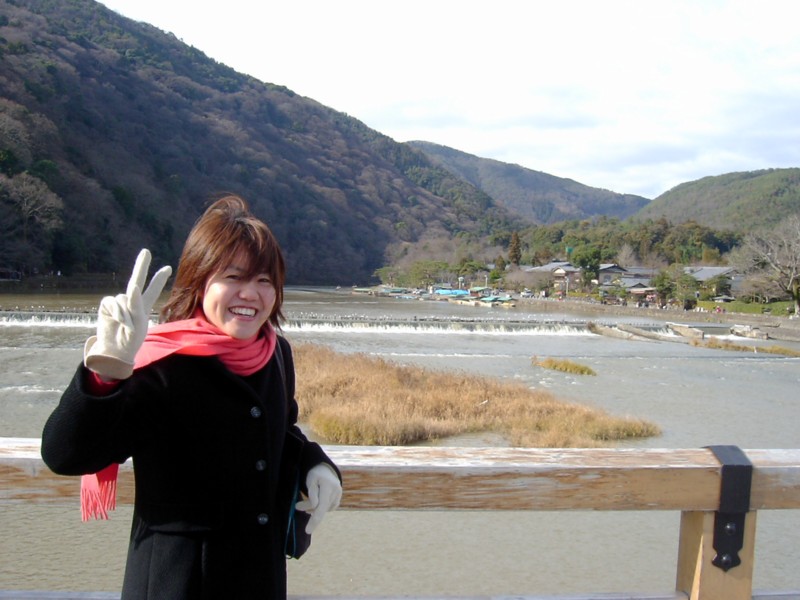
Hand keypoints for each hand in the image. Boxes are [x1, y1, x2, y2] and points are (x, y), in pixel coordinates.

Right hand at [84, 249, 171, 380]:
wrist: (115, 351)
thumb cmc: (130, 341)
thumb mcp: (138, 324)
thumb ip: (136, 305)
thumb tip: (131, 287)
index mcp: (143, 306)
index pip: (153, 290)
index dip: (159, 279)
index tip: (168, 268)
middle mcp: (131, 301)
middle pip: (137, 279)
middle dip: (141, 265)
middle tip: (146, 252)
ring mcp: (118, 303)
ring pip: (123, 298)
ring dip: (125, 312)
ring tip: (126, 326)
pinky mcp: (107, 306)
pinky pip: (112, 302)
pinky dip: (116, 312)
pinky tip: (116, 322)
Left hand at [295, 463, 341, 533]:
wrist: (326, 470)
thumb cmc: (316, 474)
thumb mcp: (311, 480)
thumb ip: (312, 493)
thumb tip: (314, 507)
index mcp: (328, 486)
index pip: (321, 506)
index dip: (314, 520)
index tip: (307, 531)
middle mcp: (336, 492)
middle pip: (321, 508)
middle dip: (308, 510)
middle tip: (297, 506)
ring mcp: (338, 496)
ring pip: (323, 509)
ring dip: (313, 508)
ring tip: (304, 502)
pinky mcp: (337, 500)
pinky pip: (327, 509)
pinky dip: (319, 508)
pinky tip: (315, 502)